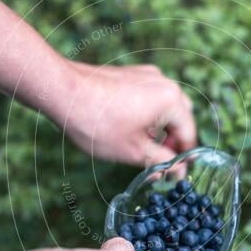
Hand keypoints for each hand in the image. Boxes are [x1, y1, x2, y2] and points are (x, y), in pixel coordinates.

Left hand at [57, 60, 197, 166]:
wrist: (62, 91)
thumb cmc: (98, 123)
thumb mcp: (133, 151)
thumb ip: (161, 161)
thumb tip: (178, 171)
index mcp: (171, 100)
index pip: (189, 135)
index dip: (182, 159)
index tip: (173, 175)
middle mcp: (164, 83)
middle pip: (180, 118)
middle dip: (172, 142)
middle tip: (157, 162)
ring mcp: (146, 76)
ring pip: (164, 108)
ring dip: (159, 129)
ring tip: (140, 147)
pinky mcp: (131, 74)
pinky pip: (148, 97)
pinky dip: (146, 115)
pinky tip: (127, 128)